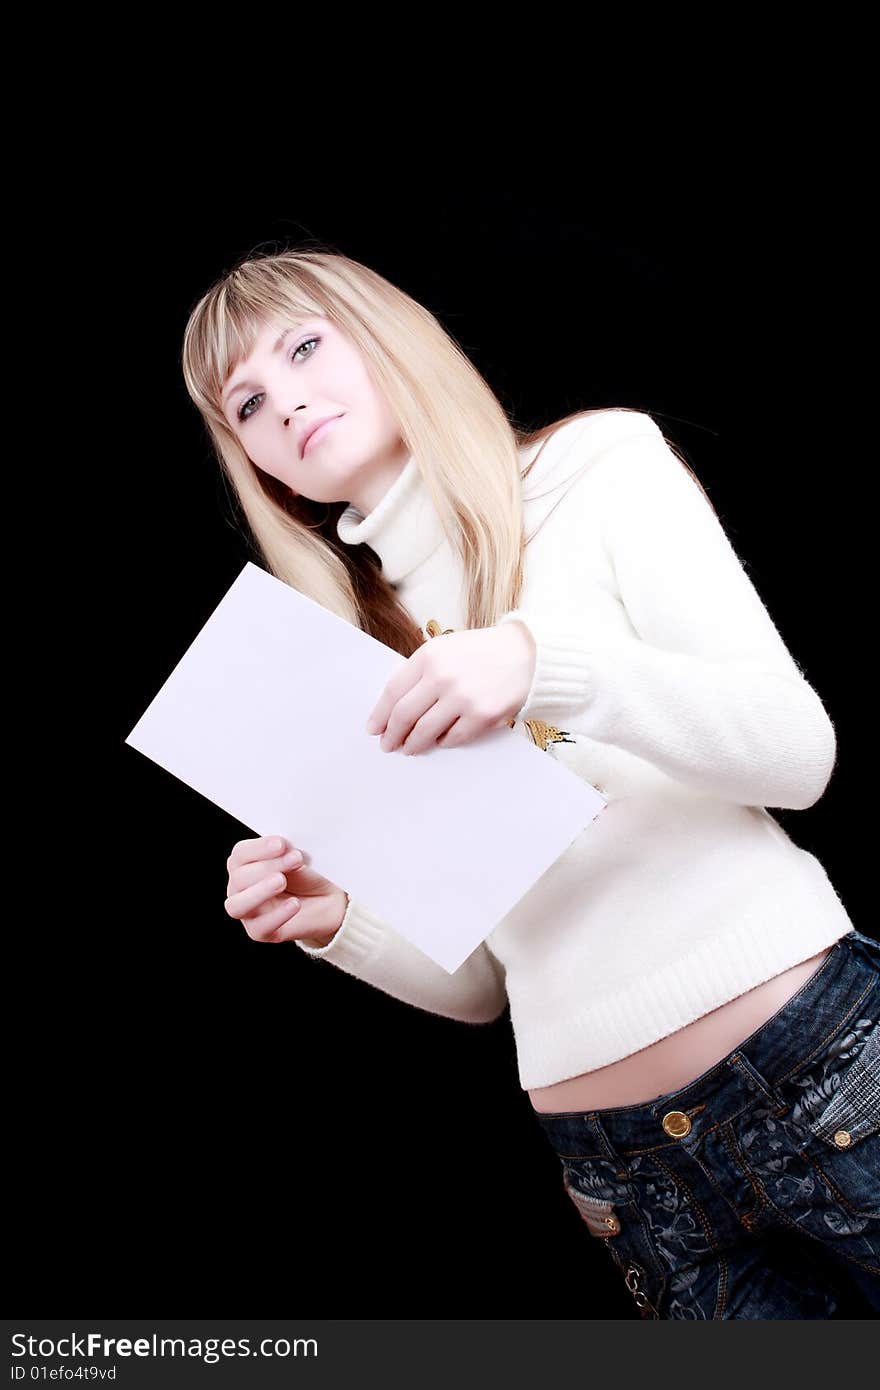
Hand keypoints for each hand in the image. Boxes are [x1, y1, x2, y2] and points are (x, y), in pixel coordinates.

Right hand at [224, 835, 347, 944]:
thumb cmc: (306, 874)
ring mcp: (248, 912)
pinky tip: (295, 904)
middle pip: (240, 878)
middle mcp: (239, 888)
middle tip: (295, 859)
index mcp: (245, 864)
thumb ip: (286, 853)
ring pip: (237, 905)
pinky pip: (259, 927)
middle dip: (267, 867)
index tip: (282, 844)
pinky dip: (277, 915)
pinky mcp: (259, 932)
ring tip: (283, 881)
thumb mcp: (297, 858)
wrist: (327, 899)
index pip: (240, 854)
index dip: (259, 848)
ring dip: (260, 891)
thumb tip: (284, 847)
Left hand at [364, 622, 535, 755]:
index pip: (393, 691)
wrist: (528, 654)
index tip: (374, 728)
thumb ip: (421, 672)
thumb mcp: (446, 649)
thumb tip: (395, 707)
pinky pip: (453, 738)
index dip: (380, 714)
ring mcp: (462, 697)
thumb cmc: (483, 652)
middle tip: (388, 745)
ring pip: (425, 731)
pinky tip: (440, 741)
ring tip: (409, 748)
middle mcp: (442, 676)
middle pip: (404, 714)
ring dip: (413, 743)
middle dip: (392, 734)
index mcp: (429, 656)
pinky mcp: (482, 715)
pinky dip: (443, 742)